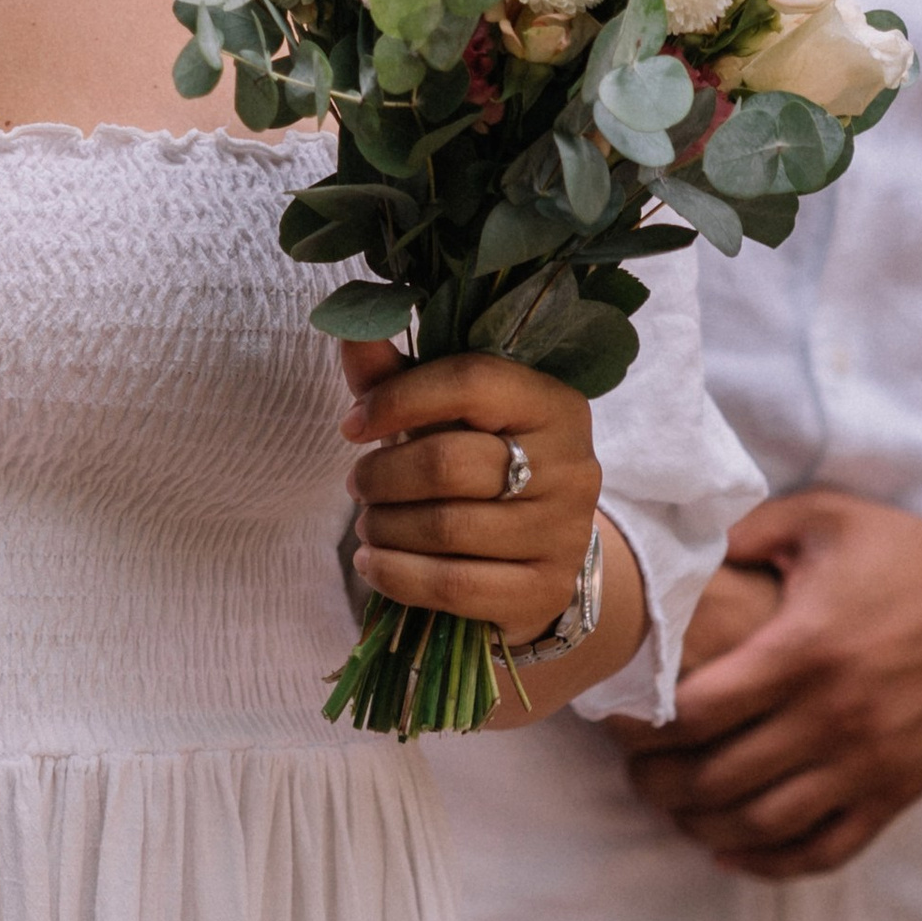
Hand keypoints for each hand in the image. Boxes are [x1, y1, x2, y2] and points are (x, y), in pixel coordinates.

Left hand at [338, 340, 603, 651]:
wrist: (533, 551)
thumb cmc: (478, 463)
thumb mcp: (442, 415)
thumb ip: (395, 375)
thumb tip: (350, 329)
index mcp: (552, 402)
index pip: (471, 381)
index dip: (397, 399)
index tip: (351, 425)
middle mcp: (571, 465)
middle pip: (448, 463)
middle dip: (381, 476)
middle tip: (358, 484)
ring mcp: (563, 533)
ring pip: (446, 528)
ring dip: (384, 527)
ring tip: (368, 523)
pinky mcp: (545, 591)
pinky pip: (454, 586)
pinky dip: (397, 575)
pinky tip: (373, 563)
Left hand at [610, 488, 921, 877]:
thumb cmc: (902, 550)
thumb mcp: (816, 518)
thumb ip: (739, 532)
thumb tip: (673, 550)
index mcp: (804, 649)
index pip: (699, 711)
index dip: (643, 724)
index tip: (615, 718)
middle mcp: (835, 717)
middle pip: (720, 778)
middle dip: (659, 782)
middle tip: (633, 769)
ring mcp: (871, 763)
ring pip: (765, 824)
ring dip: (704, 825)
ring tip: (672, 806)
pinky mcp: (900, 791)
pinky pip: (827, 850)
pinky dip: (772, 863)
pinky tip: (732, 849)